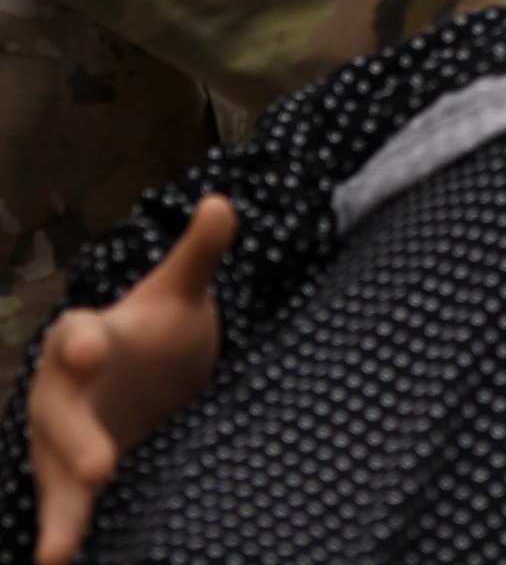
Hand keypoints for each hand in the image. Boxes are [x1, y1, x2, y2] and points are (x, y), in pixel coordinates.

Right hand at [30, 195, 236, 564]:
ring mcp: (64, 441)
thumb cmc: (158, 329)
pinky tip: (56, 564)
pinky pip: (66, 508)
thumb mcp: (181, 290)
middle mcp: (64, 392)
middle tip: (102, 464)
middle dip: (74, 438)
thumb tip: (225, 203)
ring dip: (61, 506)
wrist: (147, 374)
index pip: (76, 335)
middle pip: (58, 415)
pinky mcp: (75, 479)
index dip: (81, 340)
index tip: (92, 344)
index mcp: (87, 337)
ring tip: (60, 549)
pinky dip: (61, 534)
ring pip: (54, 473)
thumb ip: (199, 252)